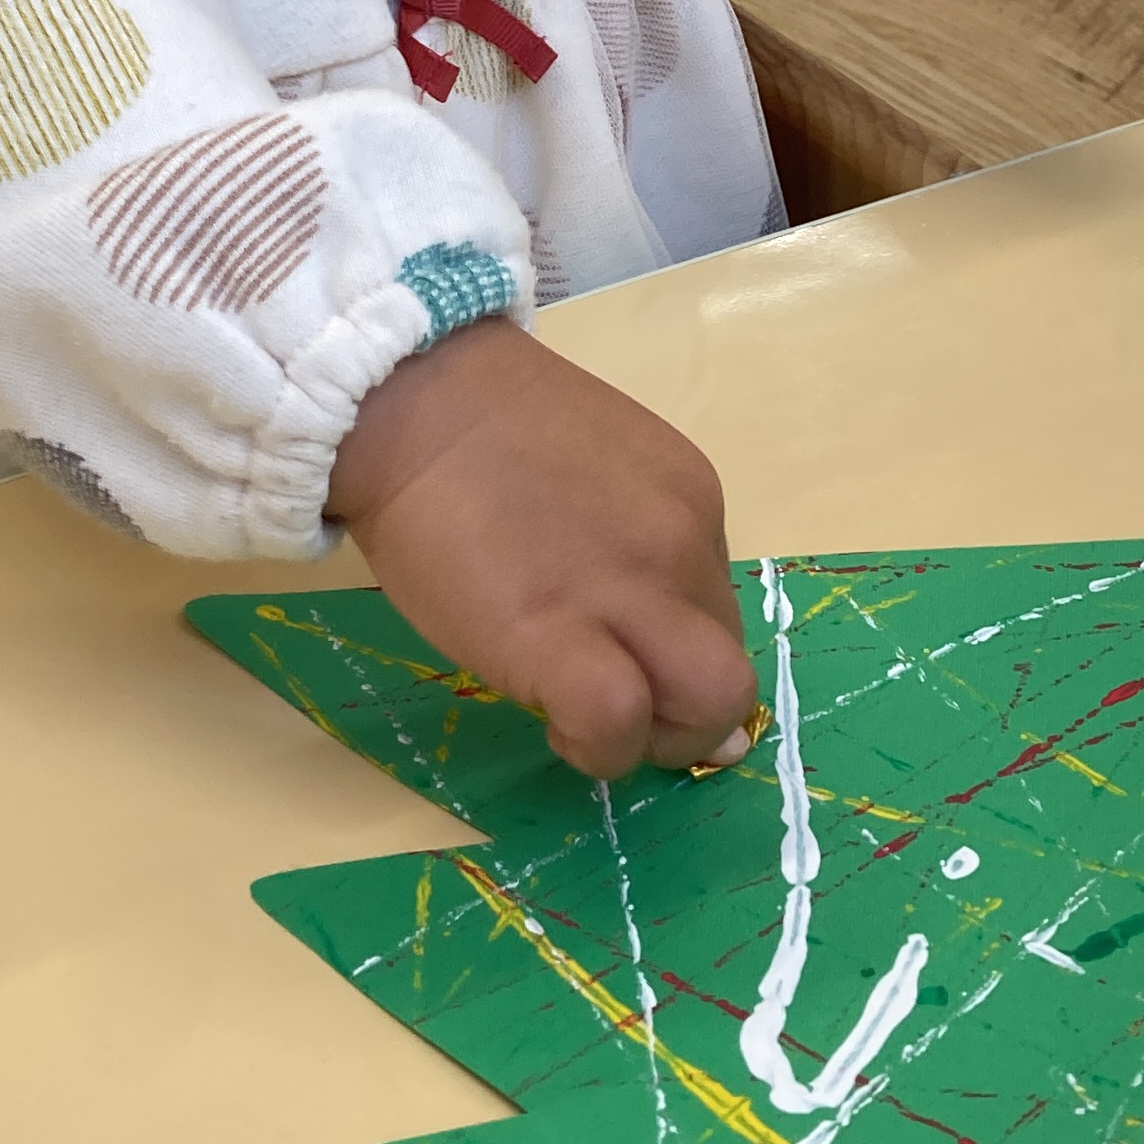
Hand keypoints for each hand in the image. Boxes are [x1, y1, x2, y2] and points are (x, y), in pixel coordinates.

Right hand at [328, 320, 758, 778]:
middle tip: (625, 709)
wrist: (411, 398)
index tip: (623, 651)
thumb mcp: (599, 466)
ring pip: (708, 703)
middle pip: (732, 670)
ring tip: (593, 724)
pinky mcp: (561, 638)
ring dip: (657, 739)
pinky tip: (557, 726)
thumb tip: (660, 638)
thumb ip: (639, 538)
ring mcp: (630, 592)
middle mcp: (681, 547)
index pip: (716, 611)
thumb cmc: (482, 426)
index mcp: (690, 502)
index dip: (673, 650)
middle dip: (692, 717)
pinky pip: (618, 722)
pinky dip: (599, 746)